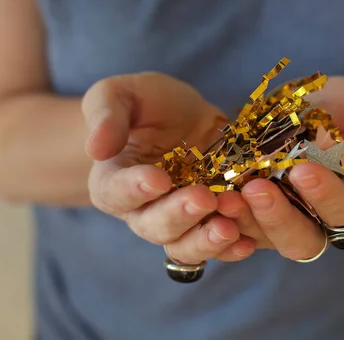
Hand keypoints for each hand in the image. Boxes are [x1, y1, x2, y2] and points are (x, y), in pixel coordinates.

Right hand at [82, 73, 256, 264]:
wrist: (185, 115)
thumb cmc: (146, 103)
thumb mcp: (122, 95)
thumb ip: (106, 115)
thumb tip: (95, 147)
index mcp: (113, 181)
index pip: (116, 192)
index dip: (135, 189)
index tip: (156, 178)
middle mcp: (142, 210)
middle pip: (154, 226)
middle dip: (179, 216)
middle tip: (203, 199)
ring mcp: (179, 220)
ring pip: (185, 245)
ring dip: (207, 240)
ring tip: (230, 227)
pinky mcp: (210, 221)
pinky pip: (217, 246)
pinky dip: (231, 248)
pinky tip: (247, 242)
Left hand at [218, 76, 343, 260]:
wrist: (306, 108)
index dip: (325, 196)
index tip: (302, 168)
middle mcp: (317, 222)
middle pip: (302, 241)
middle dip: (279, 218)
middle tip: (257, 188)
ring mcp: (280, 221)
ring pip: (263, 238)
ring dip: (243, 220)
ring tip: (224, 193)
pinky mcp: (249, 213)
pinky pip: (233, 225)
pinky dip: (220, 216)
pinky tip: (207, 194)